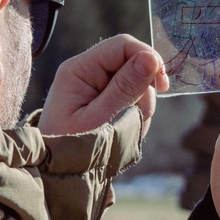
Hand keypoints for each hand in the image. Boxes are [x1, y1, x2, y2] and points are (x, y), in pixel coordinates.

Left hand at [38, 34, 169, 135]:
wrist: (56, 173)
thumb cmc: (70, 147)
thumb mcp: (99, 119)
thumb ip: (125, 89)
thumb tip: (151, 58)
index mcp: (79, 69)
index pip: (122, 46)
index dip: (148, 58)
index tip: (163, 84)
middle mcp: (87, 71)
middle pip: (132, 61)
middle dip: (144, 88)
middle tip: (139, 116)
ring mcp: (97, 84)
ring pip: (137, 81)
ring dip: (141, 105)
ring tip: (126, 130)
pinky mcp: (105, 98)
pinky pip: (133, 97)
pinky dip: (136, 113)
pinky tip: (124, 130)